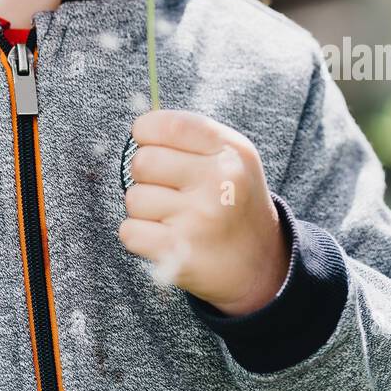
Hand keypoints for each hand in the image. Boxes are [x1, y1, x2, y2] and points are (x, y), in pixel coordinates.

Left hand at [117, 108, 290, 314]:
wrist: (261, 265)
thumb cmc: (234, 199)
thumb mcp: (232, 156)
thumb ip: (191, 134)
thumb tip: (139, 128)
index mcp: (230, 152)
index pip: (169, 126)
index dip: (146, 130)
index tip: (148, 141)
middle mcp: (218, 182)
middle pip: (142, 161)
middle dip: (145, 173)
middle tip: (168, 186)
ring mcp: (199, 219)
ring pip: (134, 198)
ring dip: (144, 208)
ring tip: (173, 215)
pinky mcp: (179, 253)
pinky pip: (129, 231)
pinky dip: (139, 235)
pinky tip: (165, 236)